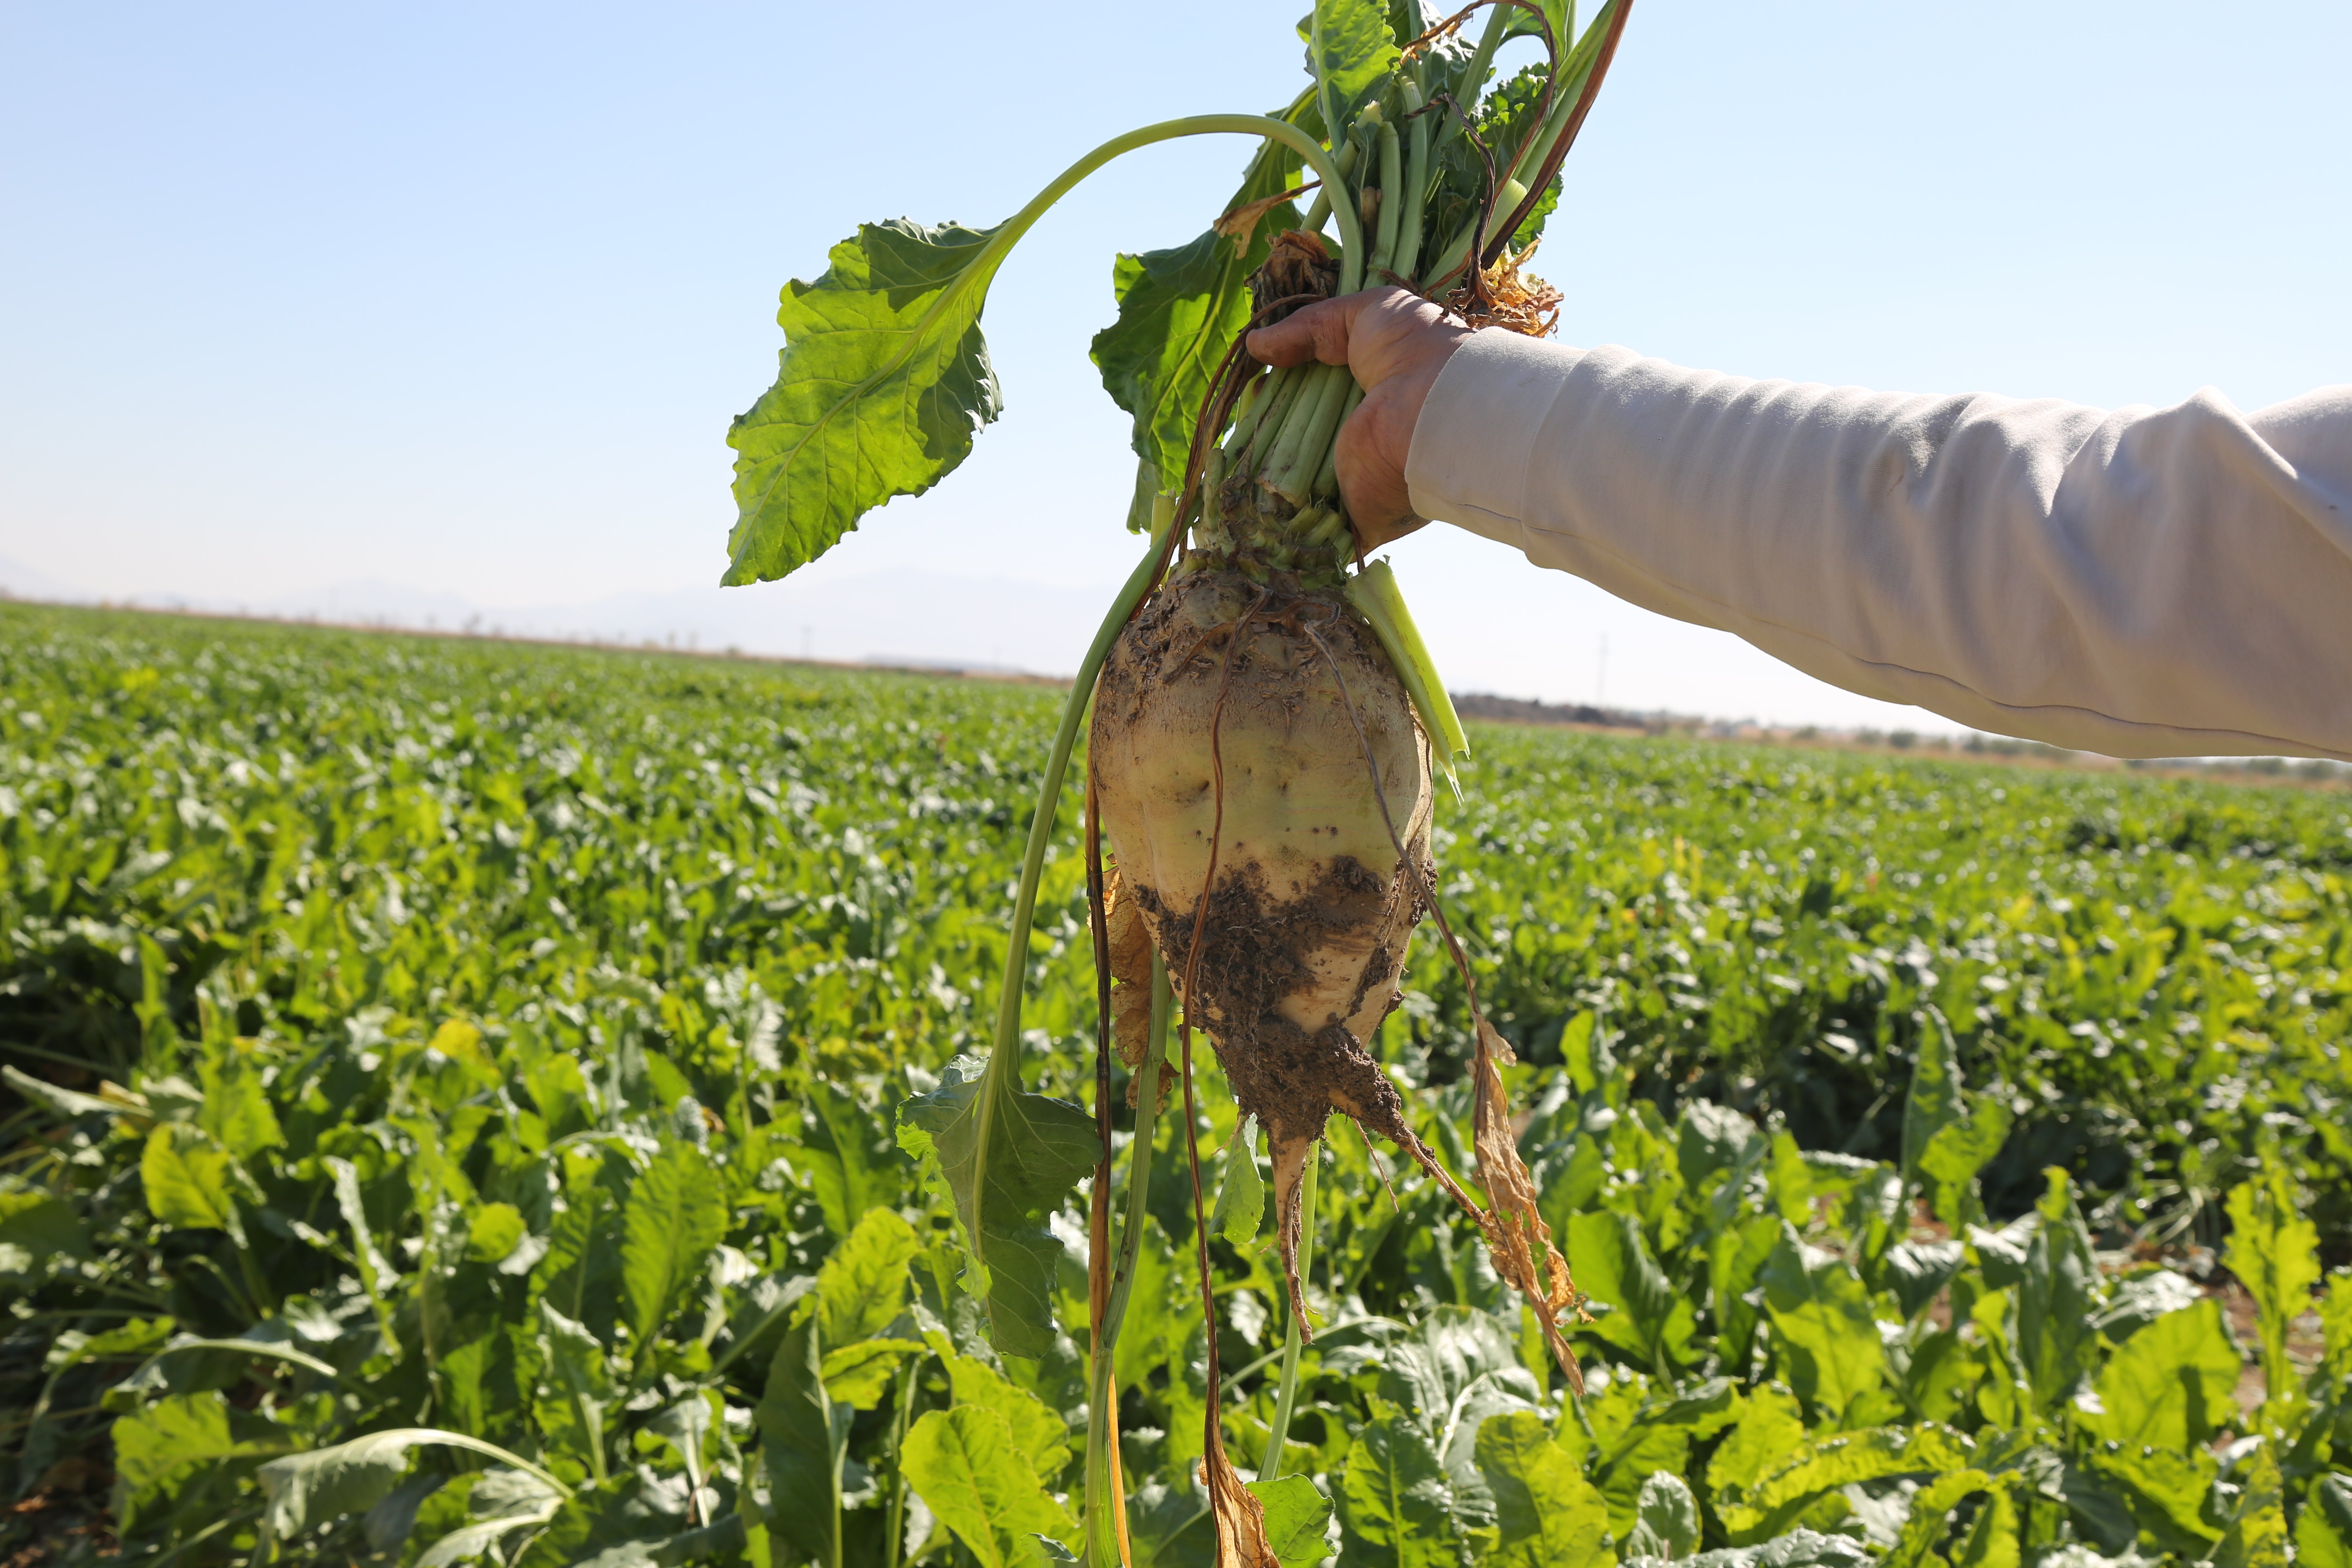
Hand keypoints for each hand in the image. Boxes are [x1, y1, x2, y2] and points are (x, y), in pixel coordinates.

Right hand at [1245, 286, 1470, 552]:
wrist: (1435, 405)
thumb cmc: (1413, 350)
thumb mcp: (1365, 314)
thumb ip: (1310, 326)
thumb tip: (1255, 343)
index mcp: (1373, 401)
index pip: (1317, 403)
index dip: (1283, 393)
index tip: (1256, 386)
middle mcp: (1366, 444)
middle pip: (1302, 444)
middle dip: (1269, 432)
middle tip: (1243, 415)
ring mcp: (1358, 484)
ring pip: (1298, 486)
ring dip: (1264, 474)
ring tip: (1236, 448)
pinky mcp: (1351, 517)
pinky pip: (1306, 525)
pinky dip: (1275, 516)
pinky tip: (1246, 489)